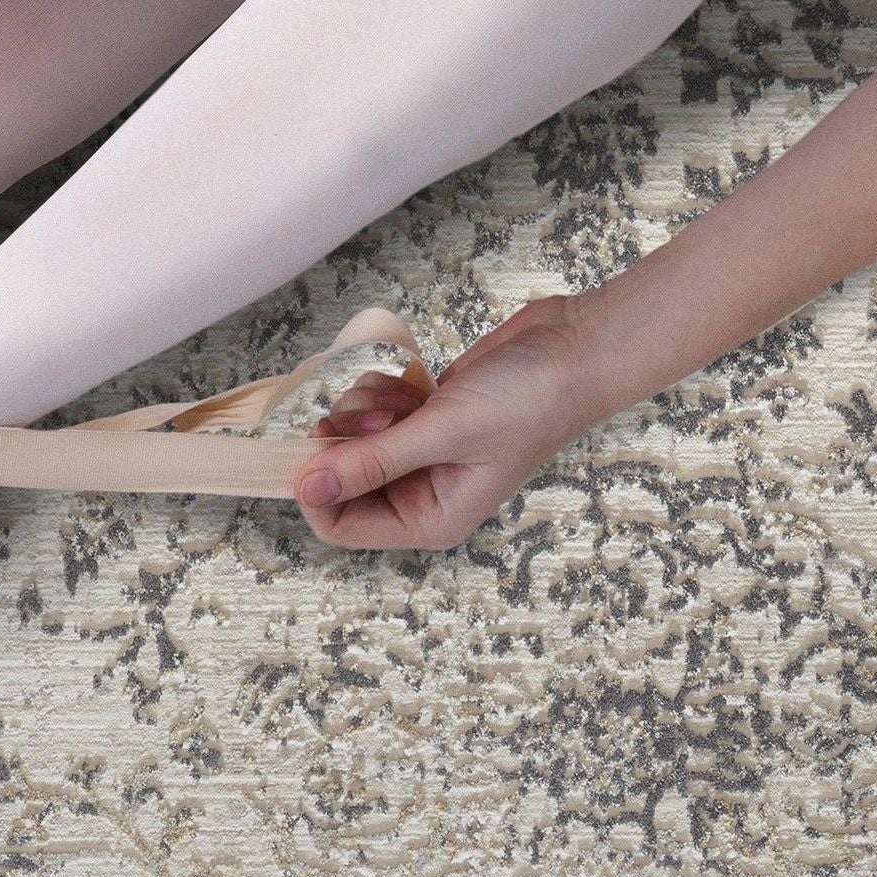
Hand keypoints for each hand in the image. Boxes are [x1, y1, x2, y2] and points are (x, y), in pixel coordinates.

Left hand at [290, 294, 620, 551]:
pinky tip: (409, 383)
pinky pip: (369, 411)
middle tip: (375, 414)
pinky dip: (378, 393)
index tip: (315, 443)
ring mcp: (419, 455)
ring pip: (350, 440)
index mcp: (430, 519)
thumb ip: (372, 461)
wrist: (570, 350)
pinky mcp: (420, 419)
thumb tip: (307, 486)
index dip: (316, 490)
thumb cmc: (526, 401)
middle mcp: (420, 495)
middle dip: (345, 442)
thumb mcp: (443, 432)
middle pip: (340, 481)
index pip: (340, 526)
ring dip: (362, 410)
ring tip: (400, 396)